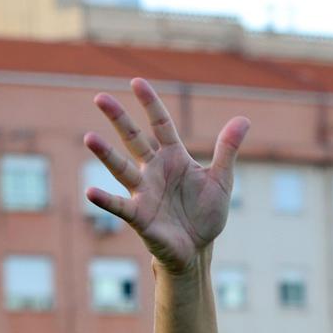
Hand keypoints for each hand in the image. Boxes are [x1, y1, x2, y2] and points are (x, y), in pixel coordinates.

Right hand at [85, 79, 249, 271]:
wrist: (197, 250)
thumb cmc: (205, 214)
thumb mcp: (221, 180)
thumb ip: (227, 149)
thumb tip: (243, 119)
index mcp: (173, 157)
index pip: (160, 124)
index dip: (150, 104)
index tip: (137, 82)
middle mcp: (153, 170)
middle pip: (133, 139)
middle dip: (118, 119)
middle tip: (100, 97)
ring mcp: (143, 192)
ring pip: (121, 168)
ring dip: (106, 154)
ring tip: (89, 138)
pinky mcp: (139, 216)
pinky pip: (119, 206)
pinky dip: (105, 200)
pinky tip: (90, 192)